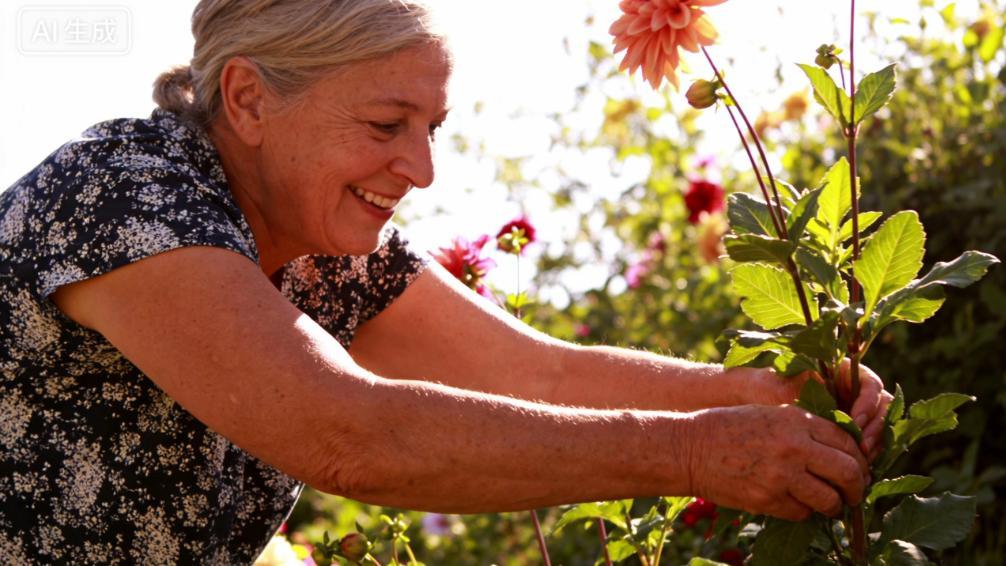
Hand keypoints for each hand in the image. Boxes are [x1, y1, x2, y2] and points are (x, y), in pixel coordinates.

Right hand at [687, 404, 869, 520]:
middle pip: (848, 472)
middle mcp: (794, 446)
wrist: (689, 448)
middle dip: (856, 487)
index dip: (859, 458)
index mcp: (796, 420)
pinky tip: (794, 502)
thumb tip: (840, 451)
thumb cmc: (728, 427)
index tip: (857, 469)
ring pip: (829, 500)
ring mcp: (781, 475)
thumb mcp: (769, 415)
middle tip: (853, 493)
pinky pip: (801, 513)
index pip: (847, 442)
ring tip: (827, 503)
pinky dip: (803, 511)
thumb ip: (804, 427)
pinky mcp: (766, 499)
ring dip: (832, 505)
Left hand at [743, 361, 892, 460]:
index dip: (869, 403)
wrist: (753, 400)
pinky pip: (867, 443)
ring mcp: (854, 411)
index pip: (871, 384)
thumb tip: (843, 421)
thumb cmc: (769, 389)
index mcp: (843, 373)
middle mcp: (853, 391)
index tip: (856, 420)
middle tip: (863, 447)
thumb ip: (815, 401)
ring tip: (861, 460)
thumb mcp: (789, 391)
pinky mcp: (850, 433)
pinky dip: (865, 454)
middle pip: (883, 407)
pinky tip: (855, 467)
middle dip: (876, 427)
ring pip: (879, 427)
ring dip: (875, 443)